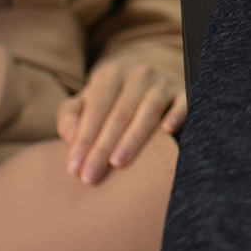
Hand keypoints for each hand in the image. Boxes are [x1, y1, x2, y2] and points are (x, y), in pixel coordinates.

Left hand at [56, 61, 186, 185]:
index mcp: (109, 74)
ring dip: (133, 137)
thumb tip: (68, 137)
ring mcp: (162, 82)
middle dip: (103, 147)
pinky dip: (175, 115)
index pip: (95, 109)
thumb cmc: (109, 97)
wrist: (146, 75)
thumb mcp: (86, 100)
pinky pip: (181, 103)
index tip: (74, 168)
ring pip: (149, 109)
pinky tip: (166, 131)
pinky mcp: (182, 91)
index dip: (83, 140)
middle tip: (91, 176)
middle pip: (119, 113)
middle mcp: (137, 74)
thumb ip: (69, 115)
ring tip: (117, 163)